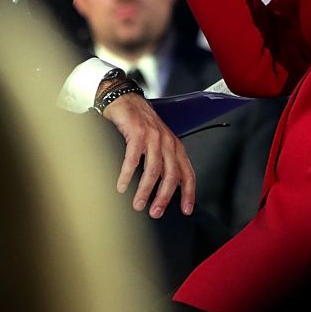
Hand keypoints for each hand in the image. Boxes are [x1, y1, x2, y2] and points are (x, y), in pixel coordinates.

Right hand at [103, 94, 195, 217]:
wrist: (124, 98)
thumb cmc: (139, 121)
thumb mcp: (157, 141)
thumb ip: (162, 160)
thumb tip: (160, 187)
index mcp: (175, 145)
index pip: (187, 173)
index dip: (188, 193)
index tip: (185, 210)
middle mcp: (167, 141)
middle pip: (171, 176)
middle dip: (163, 198)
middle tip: (155, 213)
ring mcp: (153, 136)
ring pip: (153, 170)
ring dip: (145, 190)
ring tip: (137, 204)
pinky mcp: (137, 132)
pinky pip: (133, 159)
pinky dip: (127, 175)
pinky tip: (121, 186)